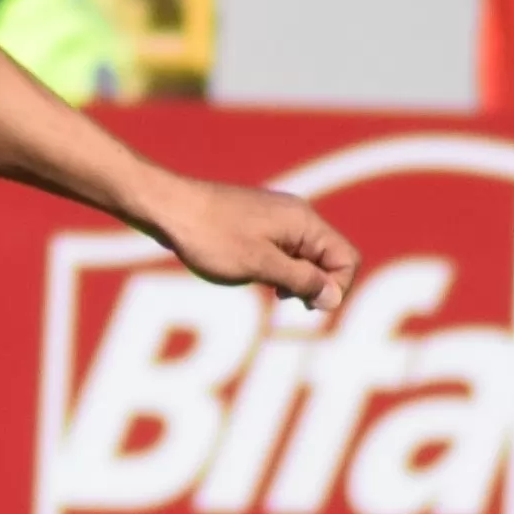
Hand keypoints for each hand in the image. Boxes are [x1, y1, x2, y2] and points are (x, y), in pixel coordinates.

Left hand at [140, 176, 358, 313]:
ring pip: (306, 256)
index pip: (346, 259)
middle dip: (316, 285)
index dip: (335, 287)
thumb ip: (301, 280)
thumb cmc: (211, 237)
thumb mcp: (260, 266)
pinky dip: (279, 269)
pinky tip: (257, 278)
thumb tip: (333, 297)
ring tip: (272, 293)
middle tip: (285, 301)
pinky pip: (284, 250)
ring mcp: (276, 218)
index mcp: (304, 222)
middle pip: (329, 258)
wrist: (167, 208)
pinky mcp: (257, 223)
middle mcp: (296, 216)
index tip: (305, 306)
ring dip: (296, 280)